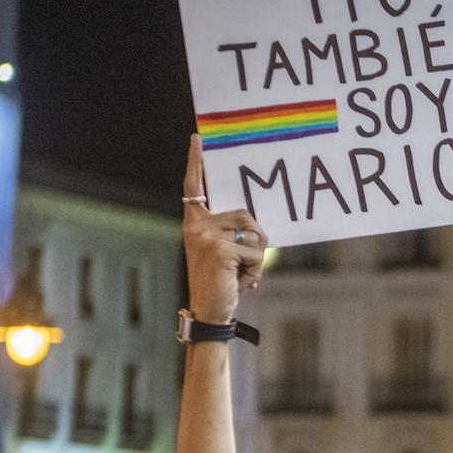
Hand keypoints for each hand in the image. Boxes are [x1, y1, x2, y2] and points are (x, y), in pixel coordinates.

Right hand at [182, 135, 267, 321]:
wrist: (209, 314)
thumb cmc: (221, 285)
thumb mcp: (226, 255)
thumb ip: (234, 236)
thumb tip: (258, 228)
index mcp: (195, 224)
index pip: (194, 188)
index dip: (195, 162)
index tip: (197, 138)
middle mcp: (197, 226)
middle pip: (246, 215)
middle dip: (258, 240)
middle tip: (245, 265)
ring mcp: (206, 236)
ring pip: (255, 235)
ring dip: (257, 259)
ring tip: (241, 276)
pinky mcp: (219, 249)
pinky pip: (255, 253)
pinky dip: (256, 271)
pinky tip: (242, 283)